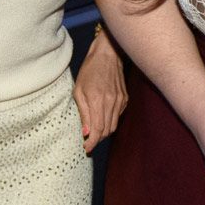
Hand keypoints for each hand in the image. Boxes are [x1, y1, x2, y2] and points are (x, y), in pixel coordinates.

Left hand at [71, 32, 127, 154]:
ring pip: (113, 126)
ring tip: (94, 131)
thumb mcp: (78, 90)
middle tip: (87, 141)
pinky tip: (102, 116)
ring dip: (104, 132)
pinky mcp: (125, 99)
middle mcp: (111, 103)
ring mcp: (120, 101)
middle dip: (97, 139)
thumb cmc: (90, 70)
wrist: (108, 55)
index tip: (86, 148)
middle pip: (106, 131)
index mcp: (98, 101)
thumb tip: (86, 133)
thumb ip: (83, 112)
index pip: (98, 130)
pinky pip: (118, 117)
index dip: (92, 142)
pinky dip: (110, 121)